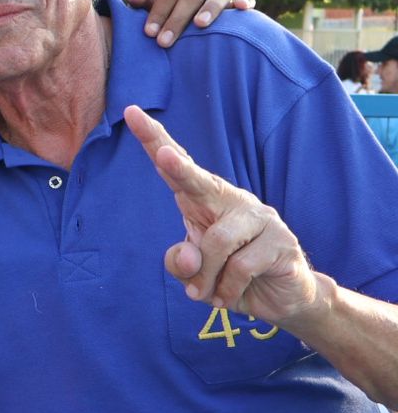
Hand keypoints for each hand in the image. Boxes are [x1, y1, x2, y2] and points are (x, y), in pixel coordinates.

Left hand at [125, 0, 254, 46]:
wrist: (179, 20)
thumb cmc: (161, 15)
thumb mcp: (147, 8)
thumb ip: (140, 1)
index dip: (158, 12)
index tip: (149, 33)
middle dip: (176, 19)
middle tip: (164, 42)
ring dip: (209, 9)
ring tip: (199, 25)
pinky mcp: (233, 4)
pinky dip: (245, 1)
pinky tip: (242, 9)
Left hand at [125, 105, 320, 322]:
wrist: (281, 298)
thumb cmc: (229, 276)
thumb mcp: (194, 274)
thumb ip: (180, 264)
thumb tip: (191, 256)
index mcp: (205, 201)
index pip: (176, 167)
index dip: (154, 141)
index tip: (131, 114)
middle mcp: (233, 202)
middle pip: (200, 181)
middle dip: (178, 168)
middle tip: (162, 155)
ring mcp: (261, 218)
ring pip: (217, 244)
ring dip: (205, 278)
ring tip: (207, 293)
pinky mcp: (282, 242)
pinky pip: (240, 267)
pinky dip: (226, 290)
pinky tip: (229, 296)